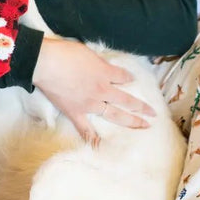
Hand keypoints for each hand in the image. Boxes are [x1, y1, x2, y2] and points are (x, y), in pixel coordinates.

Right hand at [32, 36, 155, 141]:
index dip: (129, 78)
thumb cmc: (65, 52)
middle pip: (127, 100)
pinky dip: (93, 139)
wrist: (46, 63)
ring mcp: (91, 104)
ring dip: (131, 121)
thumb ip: (98, 62)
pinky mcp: (76, 112)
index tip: (131, 80)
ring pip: (115, 115)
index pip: (123, 77)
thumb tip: (101, 67)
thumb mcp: (87, 52)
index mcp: (105, 73)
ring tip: (144, 126)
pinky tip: (100, 147)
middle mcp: (103, 90)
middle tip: (154, 114)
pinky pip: (86, 129)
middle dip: (142, 107)